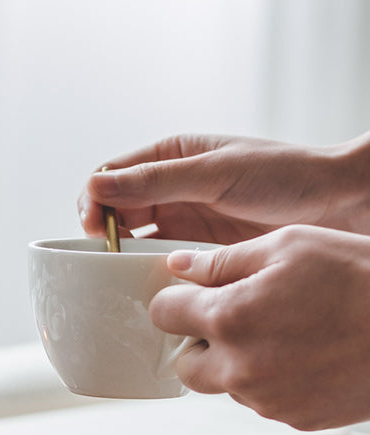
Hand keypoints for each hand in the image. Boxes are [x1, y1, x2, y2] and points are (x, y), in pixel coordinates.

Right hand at [78, 133, 369, 243]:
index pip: (111, 175)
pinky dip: (147, 268)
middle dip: (103, 228)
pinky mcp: (199, 249)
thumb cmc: (287, 176)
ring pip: (134, 236)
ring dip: (122, 250)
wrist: (341, 204)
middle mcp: (172, 187)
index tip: (93, 224)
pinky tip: (145, 278)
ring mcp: (185, 219)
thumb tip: (96, 185)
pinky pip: (160, 259)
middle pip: (116, 208)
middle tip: (102, 250)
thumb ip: (154, 180)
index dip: (94, 198)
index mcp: (171, 156)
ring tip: (118, 268)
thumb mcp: (214, 173)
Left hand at [150, 225, 369, 429]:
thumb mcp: (289, 246)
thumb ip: (223, 260)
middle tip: (233, 318)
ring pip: (224, 384)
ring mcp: (268, 398)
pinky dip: (270, 380)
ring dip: (235, 362)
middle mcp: (240, 367)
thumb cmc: (361, 277)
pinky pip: (262, 400)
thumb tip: (180, 266)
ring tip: (281, 332)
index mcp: (229, 318)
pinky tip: (304, 354)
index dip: (175, 300)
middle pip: (184, 364)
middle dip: (199, 341)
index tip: (190, 296)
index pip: (162, 314)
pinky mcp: (296, 417)